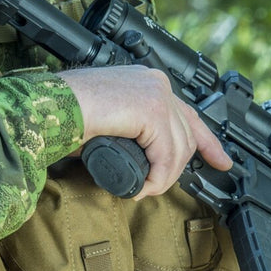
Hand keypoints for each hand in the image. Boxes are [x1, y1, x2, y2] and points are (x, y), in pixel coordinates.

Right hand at [59, 66, 231, 198]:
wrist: (48, 109)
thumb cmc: (65, 117)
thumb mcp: (111, 126)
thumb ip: (133, 136)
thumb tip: (147, 165)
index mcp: (147, 82)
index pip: (189, 113)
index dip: (208, 141)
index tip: (222, 161)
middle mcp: (156, 82)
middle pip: (187, 134)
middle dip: (176, 168)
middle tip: (154, 187)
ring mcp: (156, 93)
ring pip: (178, 149)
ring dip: (162, 178)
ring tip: (139, 188)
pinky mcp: (152, 109)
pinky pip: (166, 154)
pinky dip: (156, 177)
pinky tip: (141, 186)